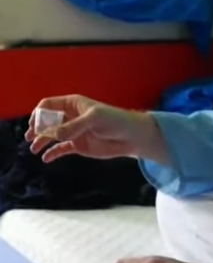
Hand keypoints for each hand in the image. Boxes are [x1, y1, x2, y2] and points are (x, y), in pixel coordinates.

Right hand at [26, 94, 167, 163]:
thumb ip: (73, 126)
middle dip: (36, 128)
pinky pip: (60, 149)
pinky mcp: (78, 145)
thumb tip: (52, 134)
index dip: (39, 113)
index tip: (35, 124)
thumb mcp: (94, 119)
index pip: (49, 105)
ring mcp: (73, 131)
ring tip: (34, 149)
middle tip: (31, 137)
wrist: (131, 137)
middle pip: (46, 121)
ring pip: (51, 135)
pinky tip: (46, 158)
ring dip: (41, 141)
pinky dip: (52, 153)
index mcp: (73, 104)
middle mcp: (70, 117)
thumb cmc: (115, 121)